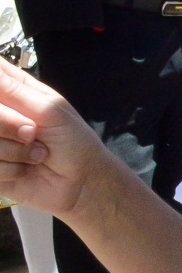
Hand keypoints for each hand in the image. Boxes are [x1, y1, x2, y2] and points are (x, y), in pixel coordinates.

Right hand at [0, 59, 117, 218]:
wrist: (82, 183)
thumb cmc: (74, 141)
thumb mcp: (50, 110)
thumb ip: (15, 90)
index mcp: (12, 89)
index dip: (0, 95)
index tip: (19, 112)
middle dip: (7, 124)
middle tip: (33, 133)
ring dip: (13, 151)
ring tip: (36, 154)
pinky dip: (10, 169)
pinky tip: (25, 169)